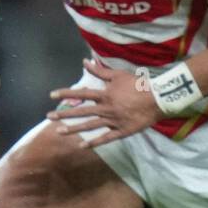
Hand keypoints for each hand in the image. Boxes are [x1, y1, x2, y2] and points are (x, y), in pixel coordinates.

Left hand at [46, 58, 162, 147]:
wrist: (158, 100)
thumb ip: (100, 70)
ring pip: (90, 126)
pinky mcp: (121, 131)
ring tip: (60, 132)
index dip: (66, 93)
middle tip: (49, 117)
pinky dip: (94, 143)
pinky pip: (105, 138)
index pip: (82, 94)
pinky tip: (82, 146)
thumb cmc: (139, 85)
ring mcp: (113, 121)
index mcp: (105, 95)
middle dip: (64, 114)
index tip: (52, 95)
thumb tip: (84, 61)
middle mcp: (106, 109)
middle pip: (82, 111)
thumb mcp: (119, 75)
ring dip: (74, 129)